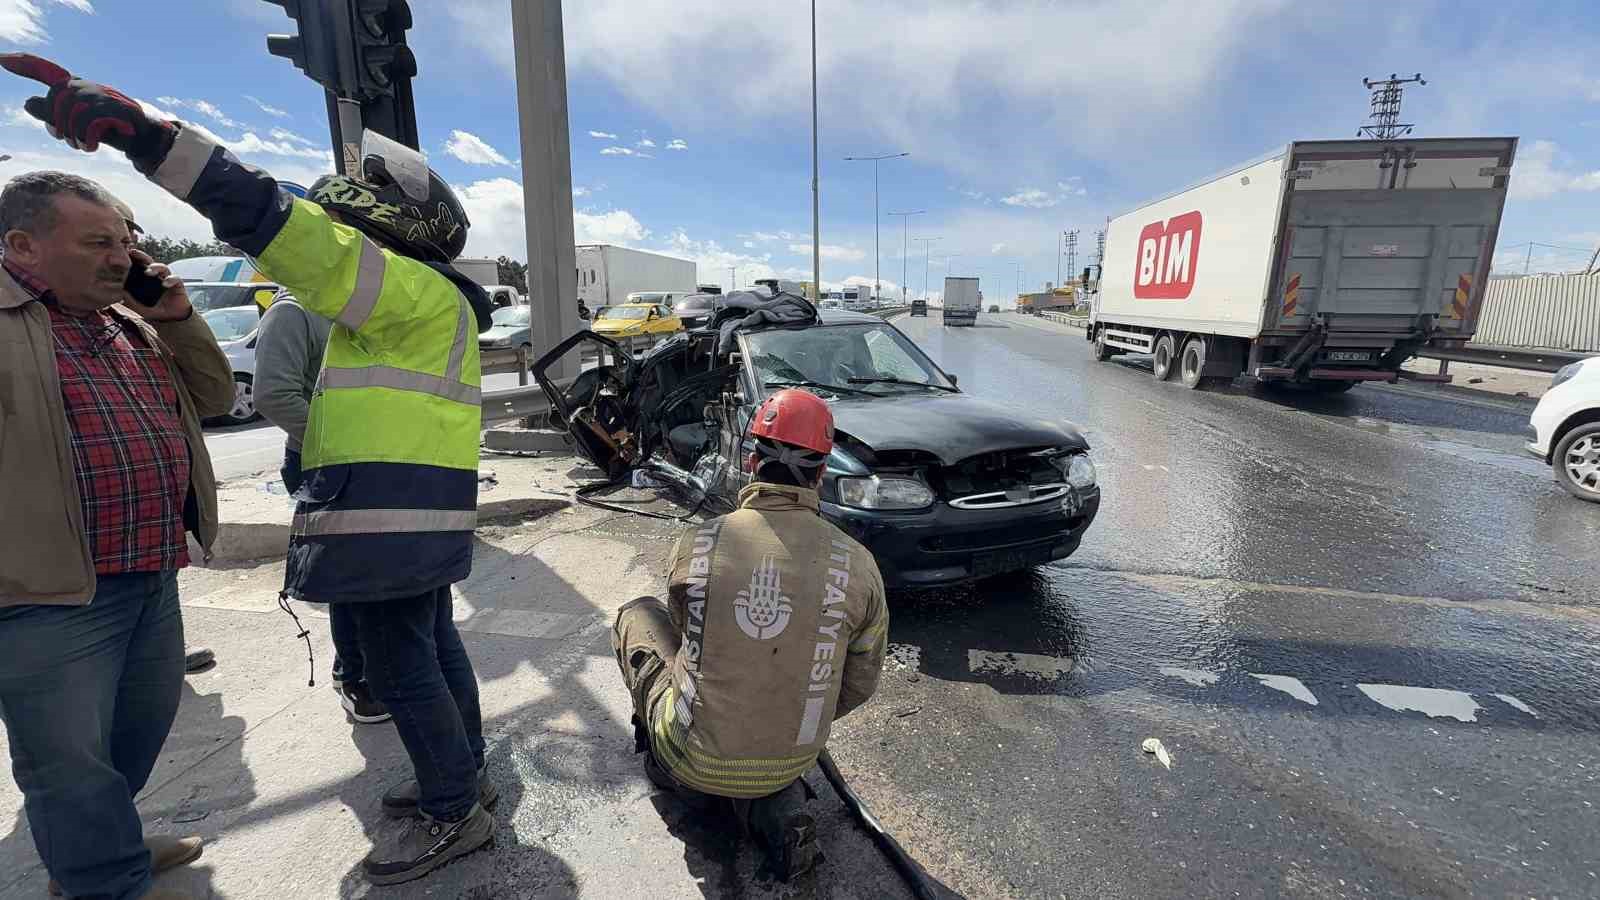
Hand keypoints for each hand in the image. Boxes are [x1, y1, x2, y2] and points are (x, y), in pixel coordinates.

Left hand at [0, 53, 173, 166]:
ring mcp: (99, 94)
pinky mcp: (111, 108)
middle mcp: (85, 85)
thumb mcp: (77, 122)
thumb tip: (28, 103)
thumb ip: (53, 114)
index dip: (24, 64)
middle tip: (66, 141)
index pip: (45, 70)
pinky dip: (87, 140)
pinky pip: (86, 124)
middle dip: (56, 125)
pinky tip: (92, 146)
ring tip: (83, 146)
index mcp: (75, 85)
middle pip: (55, 100)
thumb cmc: (109, 128)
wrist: (142, 136)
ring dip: (73, 137)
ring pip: (70, 114)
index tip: (1, 59)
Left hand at [128, 249, 192, 321]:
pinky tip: (165, 284)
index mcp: (144, 278)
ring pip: (162, 267)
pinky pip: (175, 278)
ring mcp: (166, 278)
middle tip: (134, 253)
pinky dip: (170, 279)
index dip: (132, 258)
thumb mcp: (135, 304)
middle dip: (142, 256)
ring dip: (155, 267)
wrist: (168, 319)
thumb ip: (126, 297)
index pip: (137, 265)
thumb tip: (114, 289)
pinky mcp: (177, 284)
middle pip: (148, 261)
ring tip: (148, 271)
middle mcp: (155, 276)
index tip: (124, 254)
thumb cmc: (151, 310)